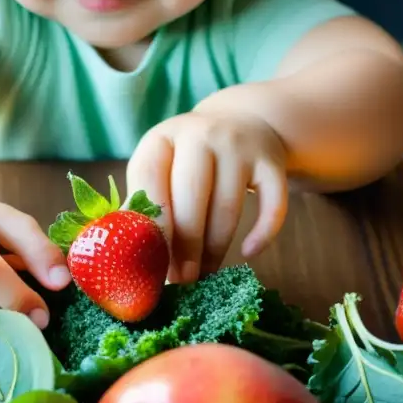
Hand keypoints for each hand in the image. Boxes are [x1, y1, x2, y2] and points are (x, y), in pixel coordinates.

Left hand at [126, 111, 287, 283]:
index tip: (150, 264)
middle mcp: (201, 136)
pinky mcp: (271, 162)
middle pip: (191, 198)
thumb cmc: (187, 162)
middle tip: (181, 281)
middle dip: (184, 247)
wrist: (241, 121)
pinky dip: (263, 233)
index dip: (150, 227)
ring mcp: (239, 146)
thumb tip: (129, 260)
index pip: (149, 182)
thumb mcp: (161, 168)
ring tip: (204, 275)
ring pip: (228, 207)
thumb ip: (145, 204)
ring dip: (215, 249)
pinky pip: (273, 204)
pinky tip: (249, 253)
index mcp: (162, 139)